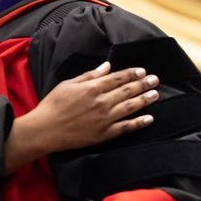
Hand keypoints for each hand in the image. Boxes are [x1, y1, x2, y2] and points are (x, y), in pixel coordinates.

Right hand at [5, 62, 158, 171]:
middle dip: (143, 84)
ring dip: (144, 100)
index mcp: (92, 88)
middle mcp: (101, 102)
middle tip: (155, 80)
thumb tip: (106, 66)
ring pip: (130, 107)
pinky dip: (139, 123)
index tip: (142, 71)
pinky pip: (125, 127)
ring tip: (155, 94)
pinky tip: (149, 118)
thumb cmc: (53, 105)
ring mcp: (104, 119)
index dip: (131, 74)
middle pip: (127, 91)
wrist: (44, 130)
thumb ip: (89, 75)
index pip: (117, 78)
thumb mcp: (68, 84)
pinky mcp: (103, 134)